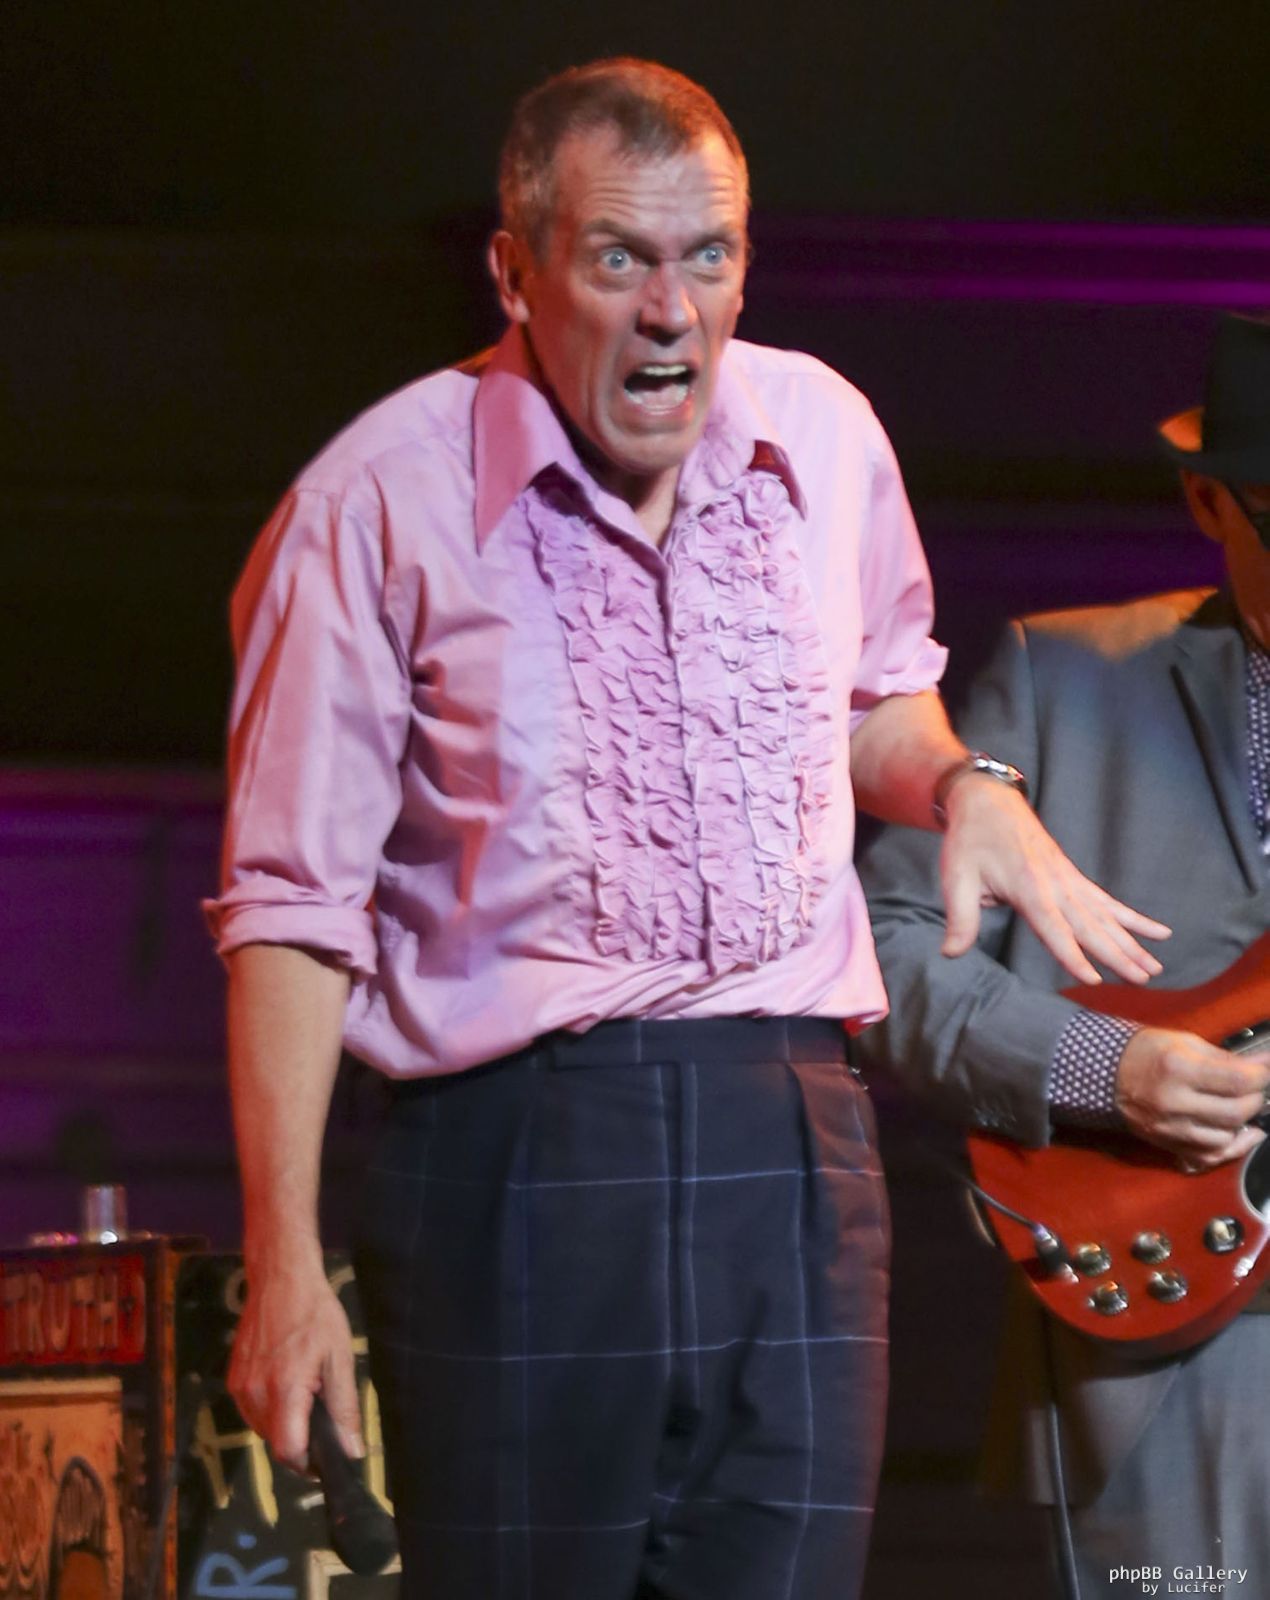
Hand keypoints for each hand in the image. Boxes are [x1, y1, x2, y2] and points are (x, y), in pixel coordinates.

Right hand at [228, 1247, 363, 1472]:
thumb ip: (344, 1409)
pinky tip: (288, 1385)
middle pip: (276, 1444)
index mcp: (284, 1389)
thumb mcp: (340, 1358)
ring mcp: (239, 1387)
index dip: (309, 1464)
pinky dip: (271, 1410)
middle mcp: (254, 1394)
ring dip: (286, 1426)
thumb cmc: (316, 1314)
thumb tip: (351, 1452)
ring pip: (264, 1430)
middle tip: (323, 1418)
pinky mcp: (232, 1380)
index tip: (327, 1458)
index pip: (289, 1452)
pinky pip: (253, 1412)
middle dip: (301, 1441)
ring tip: (306, 1394)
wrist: (280, 1279)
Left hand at [938, 776, 1169, 985]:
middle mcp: (1056, 884)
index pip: (1053, 928)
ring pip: (1106, 917)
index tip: (1093, 978)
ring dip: (1133, 943)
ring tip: (1156, 968)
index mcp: (1028, 887)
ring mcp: (1069, 880)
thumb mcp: (956, 877)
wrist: (987, 800)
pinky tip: (1160, 932)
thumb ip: (960, 918)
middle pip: (1090, 926)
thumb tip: (950, 954)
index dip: (1072, 954)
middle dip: (1117, 955)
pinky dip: (1134, 918)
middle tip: (1143, 980)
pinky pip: (1108, 902)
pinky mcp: (1074, 878)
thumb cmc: (970, 840)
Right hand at [1115, 1027, 1269, 1168]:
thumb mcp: (1185, 1043)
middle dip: (1254, 1099)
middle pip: (1236, 1112)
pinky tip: (1239, 1134)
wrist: (1106, 1075)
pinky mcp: (1168, 1145)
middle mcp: (1174, 1102)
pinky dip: (1231, 1148)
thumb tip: (1263, 1064)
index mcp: (1178, 1069)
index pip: (1238, 1081)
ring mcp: (1170, 1128)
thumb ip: (1226, 1057)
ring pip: (1226, 1138)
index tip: (1262, 1070)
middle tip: (1252, 1088)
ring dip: (1242, 1123)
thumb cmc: (1147, 1053)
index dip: (1260, 1076)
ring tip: (1239, 1107)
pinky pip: (1210, 1157)